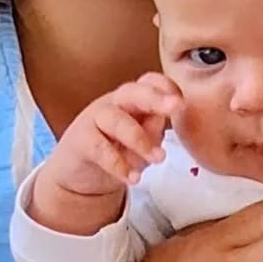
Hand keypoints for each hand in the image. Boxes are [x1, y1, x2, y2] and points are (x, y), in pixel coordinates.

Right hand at [29, 74, 181, 233]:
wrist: (79, 172)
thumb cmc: (117, 151)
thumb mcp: (142, 143)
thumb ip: (153, 131)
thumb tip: (161, 120)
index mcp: (135, 99)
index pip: (151, 82)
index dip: (167, 87)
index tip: (183, 101)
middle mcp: (115, 103)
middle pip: (133, 92)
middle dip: (156, 97)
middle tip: (176, 107)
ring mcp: (95, 118)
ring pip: (117, 120)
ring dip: (140, 139)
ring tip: (158, 158)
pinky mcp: (80, 140)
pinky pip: (99, 149)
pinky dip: (118, 165)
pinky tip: (133, 178)